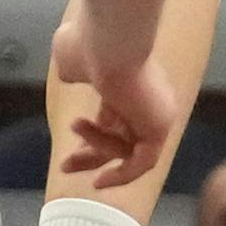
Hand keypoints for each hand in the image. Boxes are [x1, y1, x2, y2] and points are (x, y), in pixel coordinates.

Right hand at [50, 15, 177, 189]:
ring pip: (124, 148)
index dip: (93, 135)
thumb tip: (70, 75)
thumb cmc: (89, 46)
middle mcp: (147, 99)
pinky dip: (122, 176)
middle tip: (66, 166)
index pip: (115, 117)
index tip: (72, 144)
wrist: (109, 43)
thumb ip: (74, 71)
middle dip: (91, 154)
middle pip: (121, 138)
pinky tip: (99, 182)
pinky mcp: (160, 128)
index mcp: (129, 82)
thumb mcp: (74, 60)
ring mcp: (156, 114)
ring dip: (95, 148)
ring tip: (76, 125)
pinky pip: (142, 162)